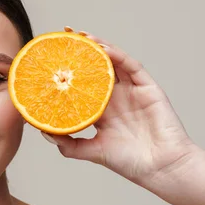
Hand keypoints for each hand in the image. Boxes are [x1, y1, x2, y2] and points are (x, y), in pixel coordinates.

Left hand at [43, 29, 198, 185]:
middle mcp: (116, 98)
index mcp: (102, 111)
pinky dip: (117, 55)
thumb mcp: (92, 152)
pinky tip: (102, 48)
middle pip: (96, 68)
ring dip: (98, 47)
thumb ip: (69, 144)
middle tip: (64, 37)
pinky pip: (131, 66)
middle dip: (81, 52)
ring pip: (113, 62)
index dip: (69, 72)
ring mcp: (132, 91)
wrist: (160, 168)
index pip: (82, 85)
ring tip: (80, 36)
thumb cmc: (130, 162)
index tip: (50, 60)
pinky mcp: (147, 88)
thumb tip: (44, 132)